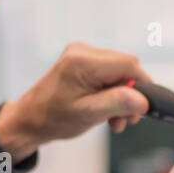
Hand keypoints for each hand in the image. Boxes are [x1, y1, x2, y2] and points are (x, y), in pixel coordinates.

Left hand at [0, 43, 151, 160]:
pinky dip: (112, 92)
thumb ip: (116, 104)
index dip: (141, 85)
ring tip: (115, 120)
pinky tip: (107, 110)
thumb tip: (143, 101)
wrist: (30, 119)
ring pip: (119, 72)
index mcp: (82, 61)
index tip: (143, 108)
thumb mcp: (88, 114)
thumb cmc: (53, 118)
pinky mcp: (82, 61)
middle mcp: (82, 51)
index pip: (128, 64)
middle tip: (125, 119)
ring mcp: (82, 54)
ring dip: (121, 96)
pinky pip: (108, 73)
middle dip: (130, 94)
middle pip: (125, 67)